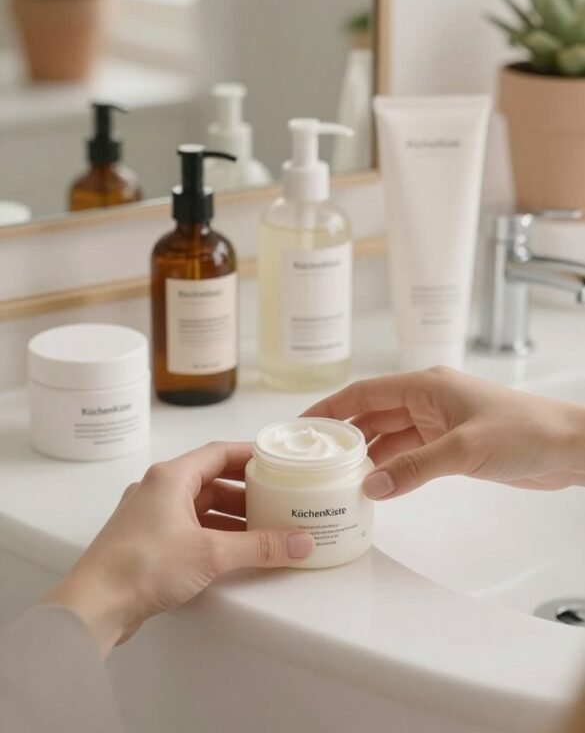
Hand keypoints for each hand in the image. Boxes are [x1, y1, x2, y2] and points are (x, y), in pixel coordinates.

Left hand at [44, 442, 313, 656]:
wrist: (93, 605)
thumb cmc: (143, 566)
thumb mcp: (211, 554)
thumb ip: (259, 547)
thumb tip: (301, 543)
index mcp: (170, 476)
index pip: (218, 452)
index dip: (250, 455)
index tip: (277, 461)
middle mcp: (158, 488)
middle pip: (210, 479)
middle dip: (245, 490)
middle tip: (277, 498)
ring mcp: (150, 515)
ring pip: (199, 505)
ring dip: (230, 515)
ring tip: (263, 527)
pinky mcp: (146, 540)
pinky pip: (188, 526)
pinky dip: (213, 532)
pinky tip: (232, 550)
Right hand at [304, 367, 584, 499]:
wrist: (569, 447)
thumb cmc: (525, 431)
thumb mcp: (463, 450)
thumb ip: (414, 468)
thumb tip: (371, 486)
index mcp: (425, 386)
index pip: (364, 393)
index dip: (331, 408)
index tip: (302, 426)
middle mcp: (427, 401)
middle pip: (372, 416)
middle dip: (344, 437)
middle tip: (312, 460)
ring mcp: (439, 424)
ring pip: (389, 438)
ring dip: (367, 457)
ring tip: (337, 479)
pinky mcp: (451, 446)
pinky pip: (409, 456)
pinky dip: (391, 469)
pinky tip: (376, 486)